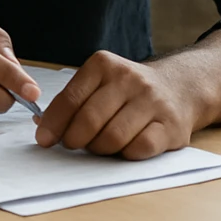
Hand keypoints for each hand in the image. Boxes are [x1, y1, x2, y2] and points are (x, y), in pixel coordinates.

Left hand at [35, 51, 198, 158]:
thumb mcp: (99, 82)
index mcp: (103, 65)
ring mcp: (152, 101)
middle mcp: (129, 79)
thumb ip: (73, 101)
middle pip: (90, 120)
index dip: (54, 123)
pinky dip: (125, 154)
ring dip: (99, 148)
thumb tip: (42, 125)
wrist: (178, 87)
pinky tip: (123, 148)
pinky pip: (139, 148)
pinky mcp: (171, 125)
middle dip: (74, 139)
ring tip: (98, 145)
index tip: (44, 139)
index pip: (70, 98)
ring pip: (113, 137)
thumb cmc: (127, 90)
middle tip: (72, 145)